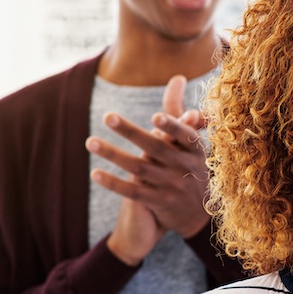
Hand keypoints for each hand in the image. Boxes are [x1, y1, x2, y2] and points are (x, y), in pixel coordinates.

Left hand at [87, 76, 211, 260]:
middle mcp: (186, 168)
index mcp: (196, 151)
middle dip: (132, 132)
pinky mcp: (159, 204)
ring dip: (114, 155)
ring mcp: (172, 187)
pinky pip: (134, 193)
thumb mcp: (194, 144)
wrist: (201, 216)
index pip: (186, 137)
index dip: (172, 127)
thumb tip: (177, 77)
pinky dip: (114, 183)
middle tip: (108, 116)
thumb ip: (181, 112)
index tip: (155, 117)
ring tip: (91, 142)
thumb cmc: (193, 168)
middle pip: (156, 148)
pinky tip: (95, 174)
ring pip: (140, 169)